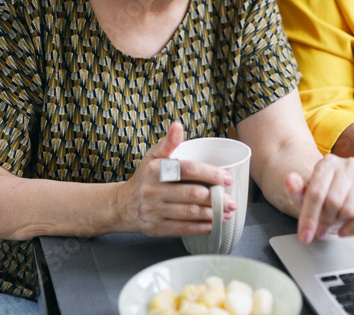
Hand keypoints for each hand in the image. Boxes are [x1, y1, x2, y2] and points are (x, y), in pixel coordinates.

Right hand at [115, 121, 235, 235]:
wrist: (122, 205)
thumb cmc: (144, 178)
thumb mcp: (153, 156)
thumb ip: (169, 142)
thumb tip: (178, 125)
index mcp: (156, 169)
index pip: (188, 170)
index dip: (210, 174)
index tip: (226, 179)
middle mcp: (153, 190)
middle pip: (191, 193)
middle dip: (215, 198)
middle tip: (231, 201)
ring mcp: (154, 210)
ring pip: (189, 213)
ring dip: (211, 214)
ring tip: (226, 213)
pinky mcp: (156, 227)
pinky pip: (182, 228)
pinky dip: (200, 227)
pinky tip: (212, 224)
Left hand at [284, 154, 353, 243]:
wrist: (338, 192)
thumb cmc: (320, 194)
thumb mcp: (303, 194)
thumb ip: (294, 188)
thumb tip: (290, 179)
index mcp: (328, 163)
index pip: (316, 192)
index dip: (309, 217)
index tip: (304, 236)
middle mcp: (348, 166)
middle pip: (333, 202)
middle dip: (324, 220)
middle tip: (321, 227)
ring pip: (350, 209)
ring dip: (339, 223)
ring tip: (333, 222)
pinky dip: (353, 228)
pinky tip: (344, 229)